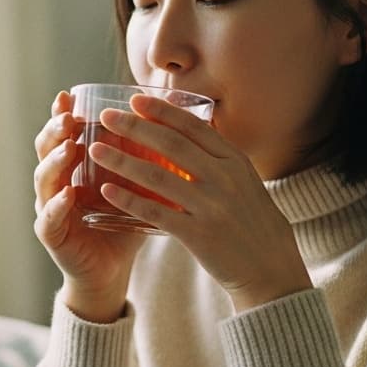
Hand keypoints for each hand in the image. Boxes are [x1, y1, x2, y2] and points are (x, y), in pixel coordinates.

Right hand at [33, 90, 146, 321]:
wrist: (112, 269)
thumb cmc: (123, 222)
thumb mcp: (133, 185)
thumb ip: (143, 158)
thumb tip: (178, 124)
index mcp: (72, 167)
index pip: (62, 134)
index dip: (61, 114)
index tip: (69, 95)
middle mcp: (55, 183)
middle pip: (45, 150)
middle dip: (54, 131)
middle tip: (68, 117)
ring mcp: (50, 209)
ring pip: (44, 179)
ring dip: (55, 161)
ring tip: (69, 148)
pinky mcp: (53, 237)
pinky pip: (48, 219)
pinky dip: (57, 205)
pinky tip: (68, 194)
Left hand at [87, 94, 311, 312]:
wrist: (270, 267)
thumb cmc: (251, 221)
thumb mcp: (243, 180)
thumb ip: (217, 157)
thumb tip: (185, 126)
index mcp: (235, 161)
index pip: (193, 127)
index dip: (162, 111)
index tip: (135, 99)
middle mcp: (224, 179)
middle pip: (171, 144)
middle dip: (135, 127)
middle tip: (106, 116)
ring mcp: (212, 207)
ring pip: (158, 176)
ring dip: (122, 159)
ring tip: (96, 149)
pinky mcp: (199, 235)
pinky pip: (156, 212)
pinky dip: (129, 199)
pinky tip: (107, 189)